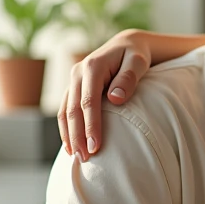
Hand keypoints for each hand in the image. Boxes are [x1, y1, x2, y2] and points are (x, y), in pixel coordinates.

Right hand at [58, 30, 150, 160]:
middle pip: (73, 109)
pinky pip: (66, 110)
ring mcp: (73, 80)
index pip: (89, 102)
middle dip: (77, 136)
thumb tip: (115, 99)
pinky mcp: (73, 87)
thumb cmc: (136, 55)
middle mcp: (77, 73)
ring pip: (65, 111)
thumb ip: (128, 78)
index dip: (90, 126)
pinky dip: (66, 128)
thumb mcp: (138, 62)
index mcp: (93, 66)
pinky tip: (71, 145)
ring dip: (69, 135)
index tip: (96, 146)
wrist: (126, 45)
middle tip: (85, 158)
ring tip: (76, 157)